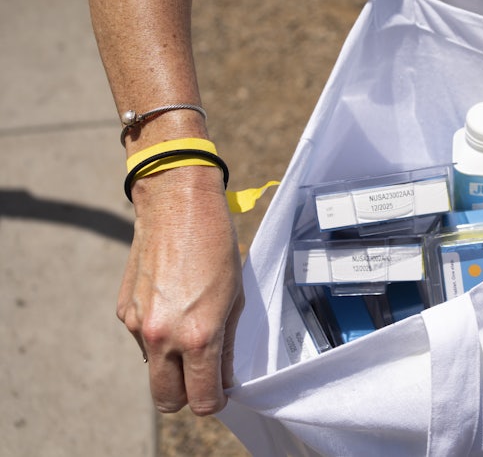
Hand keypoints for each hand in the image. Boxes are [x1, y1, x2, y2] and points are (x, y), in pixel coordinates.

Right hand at [117, 166, 243, 414]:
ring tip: (191, 325)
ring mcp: (137, 326)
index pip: (202, 398)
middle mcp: (161, 337)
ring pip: (153, 370)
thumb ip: (227, 345)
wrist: (176, 206)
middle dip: (187, 396)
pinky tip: (173, 305)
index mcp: (196, 336)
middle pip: (167, 401)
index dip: (216, 400)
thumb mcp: (235, 298)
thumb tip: (224, 378)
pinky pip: (141, 342)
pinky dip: (157, 336)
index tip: (222, 389)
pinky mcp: (123, 312)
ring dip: (170, 363)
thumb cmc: (215, 245)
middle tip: (205, 375)